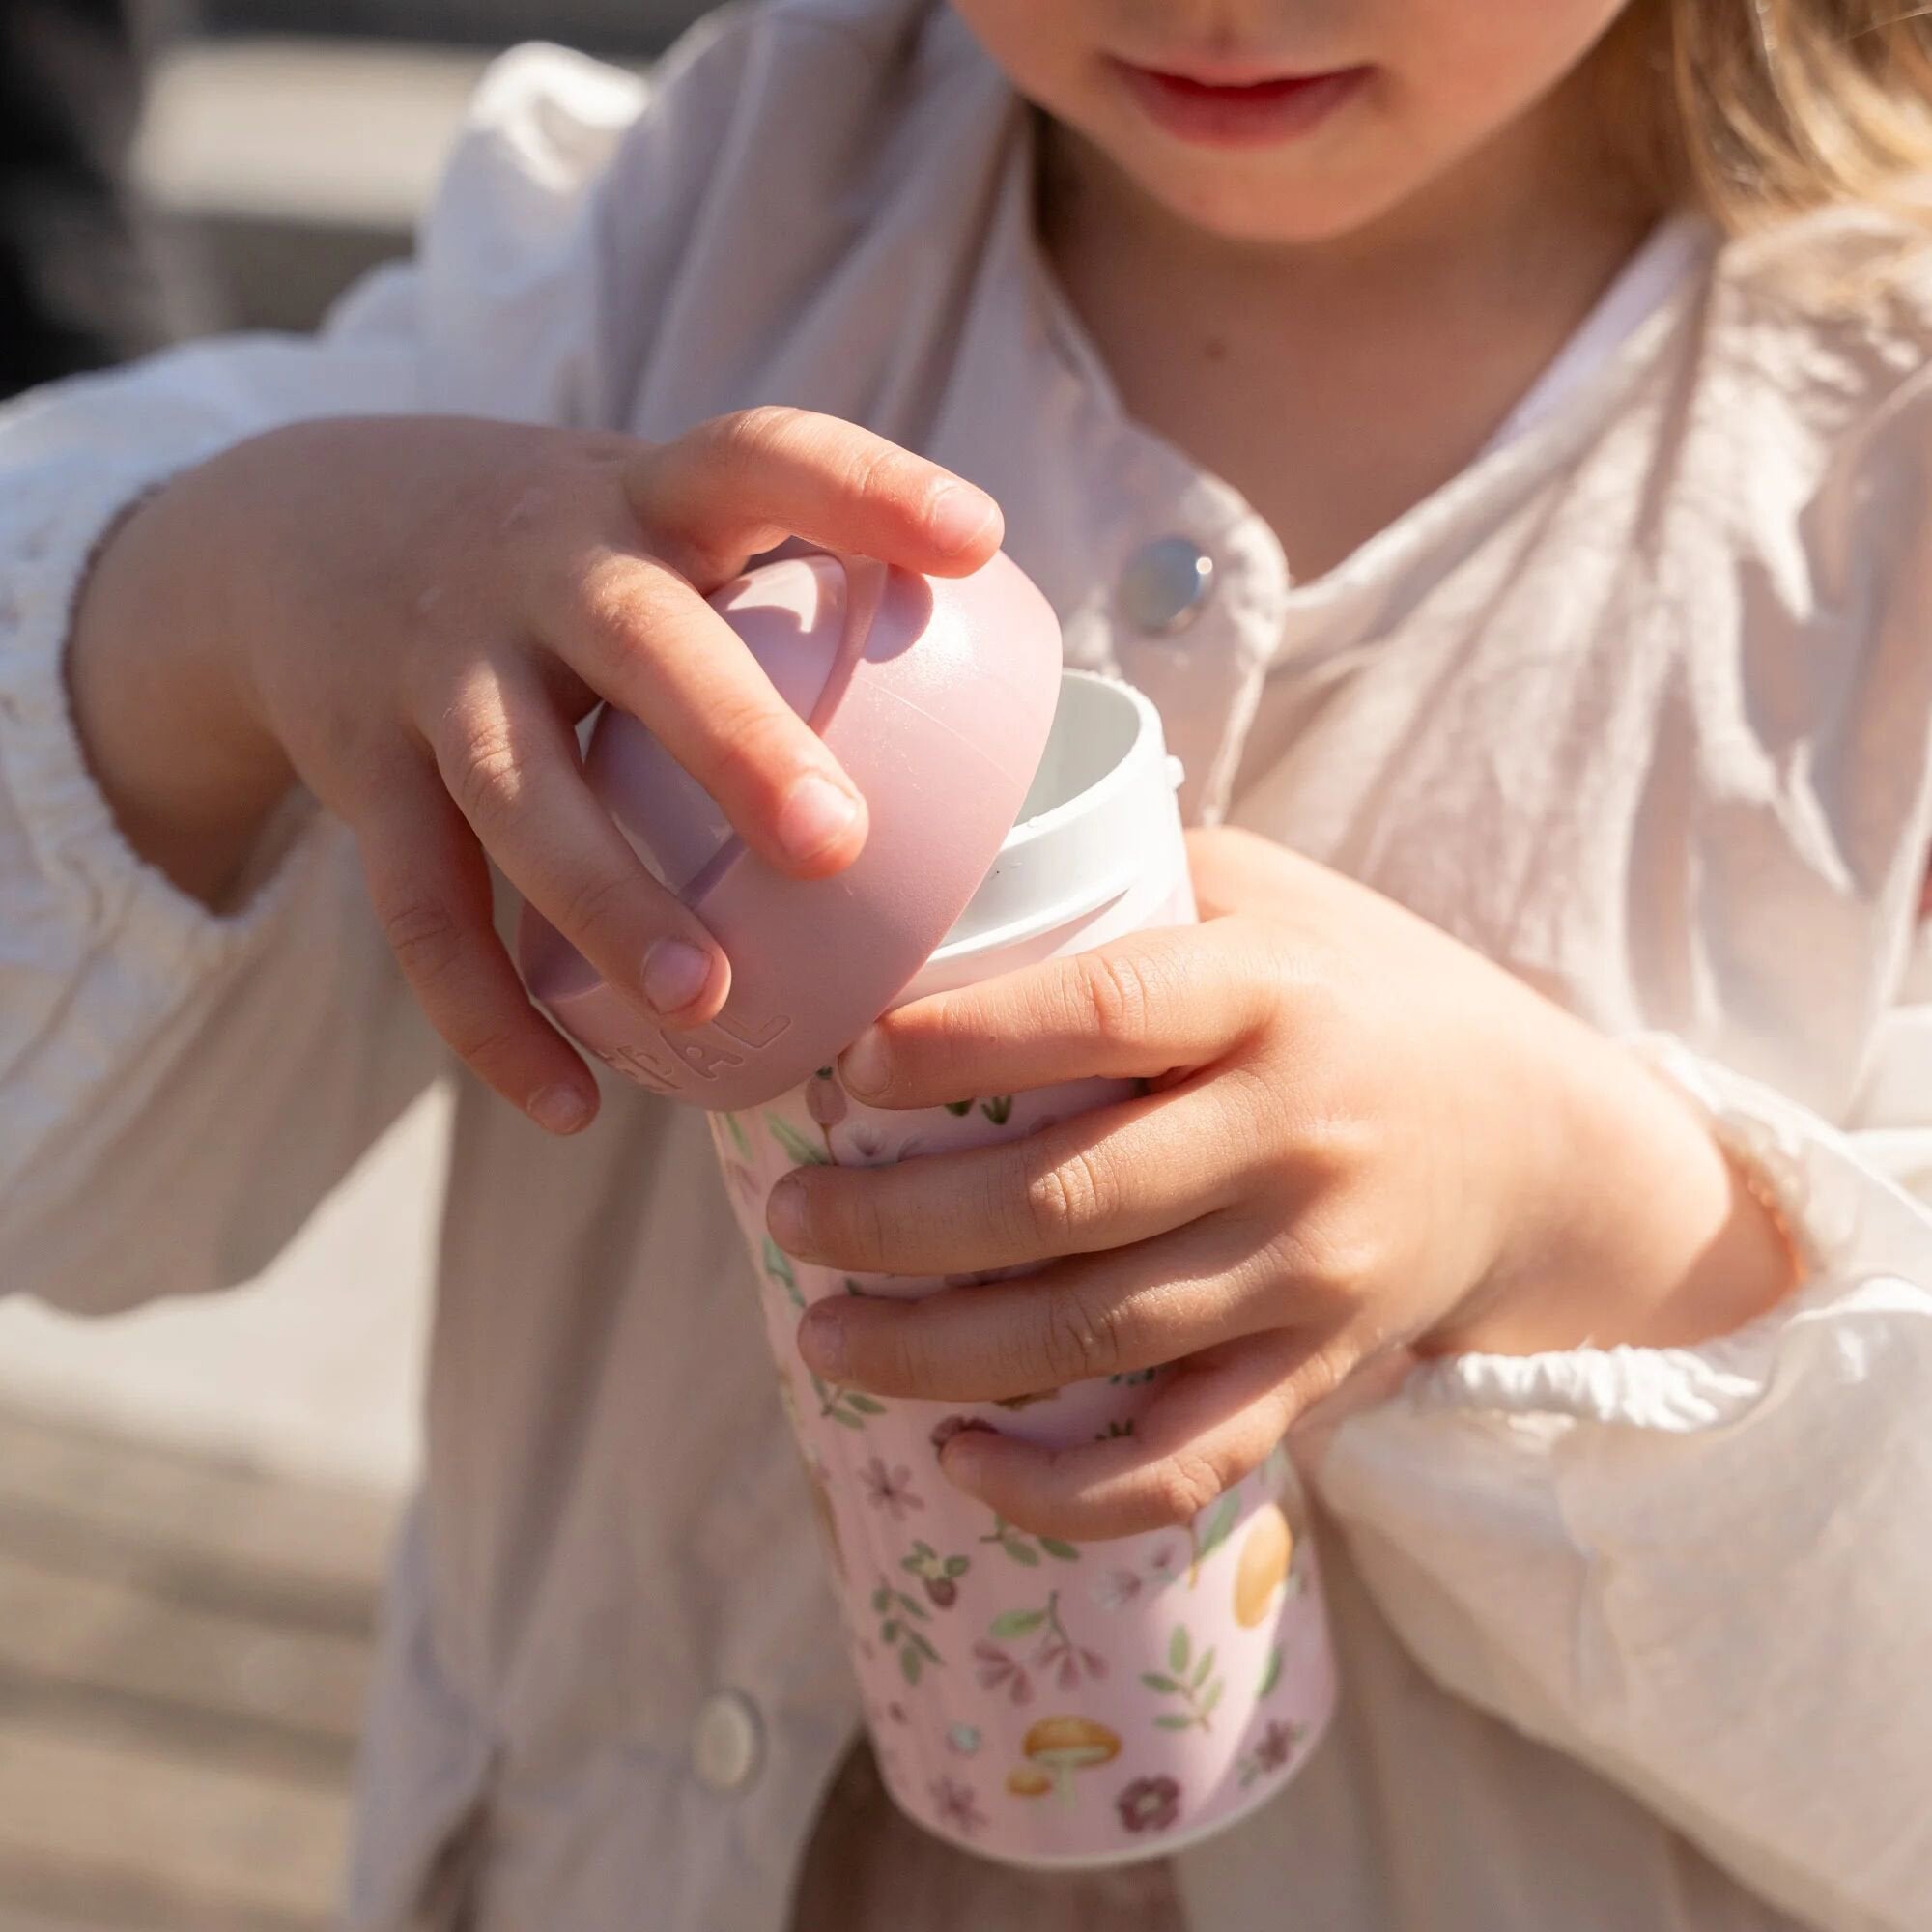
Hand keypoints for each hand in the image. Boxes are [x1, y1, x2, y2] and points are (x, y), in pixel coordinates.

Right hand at [68, 409, 1000, 1130]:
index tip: (979, 542)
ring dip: (608, 900)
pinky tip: (573, 1104)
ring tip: (703, 1001)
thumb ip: (782, 591)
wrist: (302, 531)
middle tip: (835, 845)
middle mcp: (540, 567)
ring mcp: (442, 667)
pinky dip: (492, 1017)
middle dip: (736, 742)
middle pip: (639, 642)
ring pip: (517, 790)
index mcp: (646, 499)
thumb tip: (989, 739)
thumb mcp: (654, 522)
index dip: (866, 490)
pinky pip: (423, 910)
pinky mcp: (366, 769)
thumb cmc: (560, 560)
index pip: (760, 456)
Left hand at [770, 828, 1799, 1538]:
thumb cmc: (1370, 996)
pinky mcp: (1320, 1373)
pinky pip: (1185, 1461)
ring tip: (822, 1333)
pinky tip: (961, 1461)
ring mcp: (1310, 1272)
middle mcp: (1293, 1139)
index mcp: (1271, 997)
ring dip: (936, 1352)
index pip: (1105, 1016)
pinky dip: (1065, 1490)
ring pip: (1097, 1337)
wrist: (1544, 1145)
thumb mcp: (1277, 899)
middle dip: (899, 1223)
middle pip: (1067, 1201)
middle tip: (794, 1215)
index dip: (965, 1043)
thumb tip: (949, 879)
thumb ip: (1136, 880)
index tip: (850, 1063)